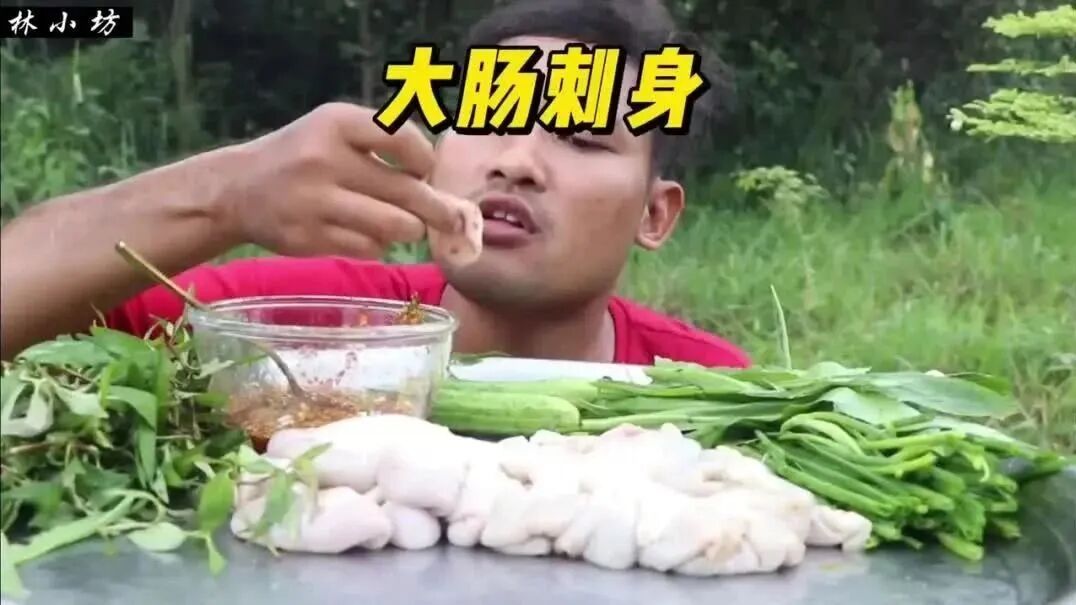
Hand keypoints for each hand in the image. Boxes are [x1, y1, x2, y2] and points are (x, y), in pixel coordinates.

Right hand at [218, 102, 462, 257]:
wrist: (236, 189)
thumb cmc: (302, 155)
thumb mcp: (335, 128)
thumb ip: (384, 140)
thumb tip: (440, 177)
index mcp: (336, 123)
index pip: (402, 138)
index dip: (426, 161)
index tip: (428, 172)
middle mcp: (324, 159)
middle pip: (407, 191)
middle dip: (438, 209)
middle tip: (453, 219)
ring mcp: (315, 202)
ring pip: (394, 226)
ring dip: (411, 230)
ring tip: (408, 226)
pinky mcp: (309, 238)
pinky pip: (369, 248)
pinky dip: (379, 245)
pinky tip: (370, 236)